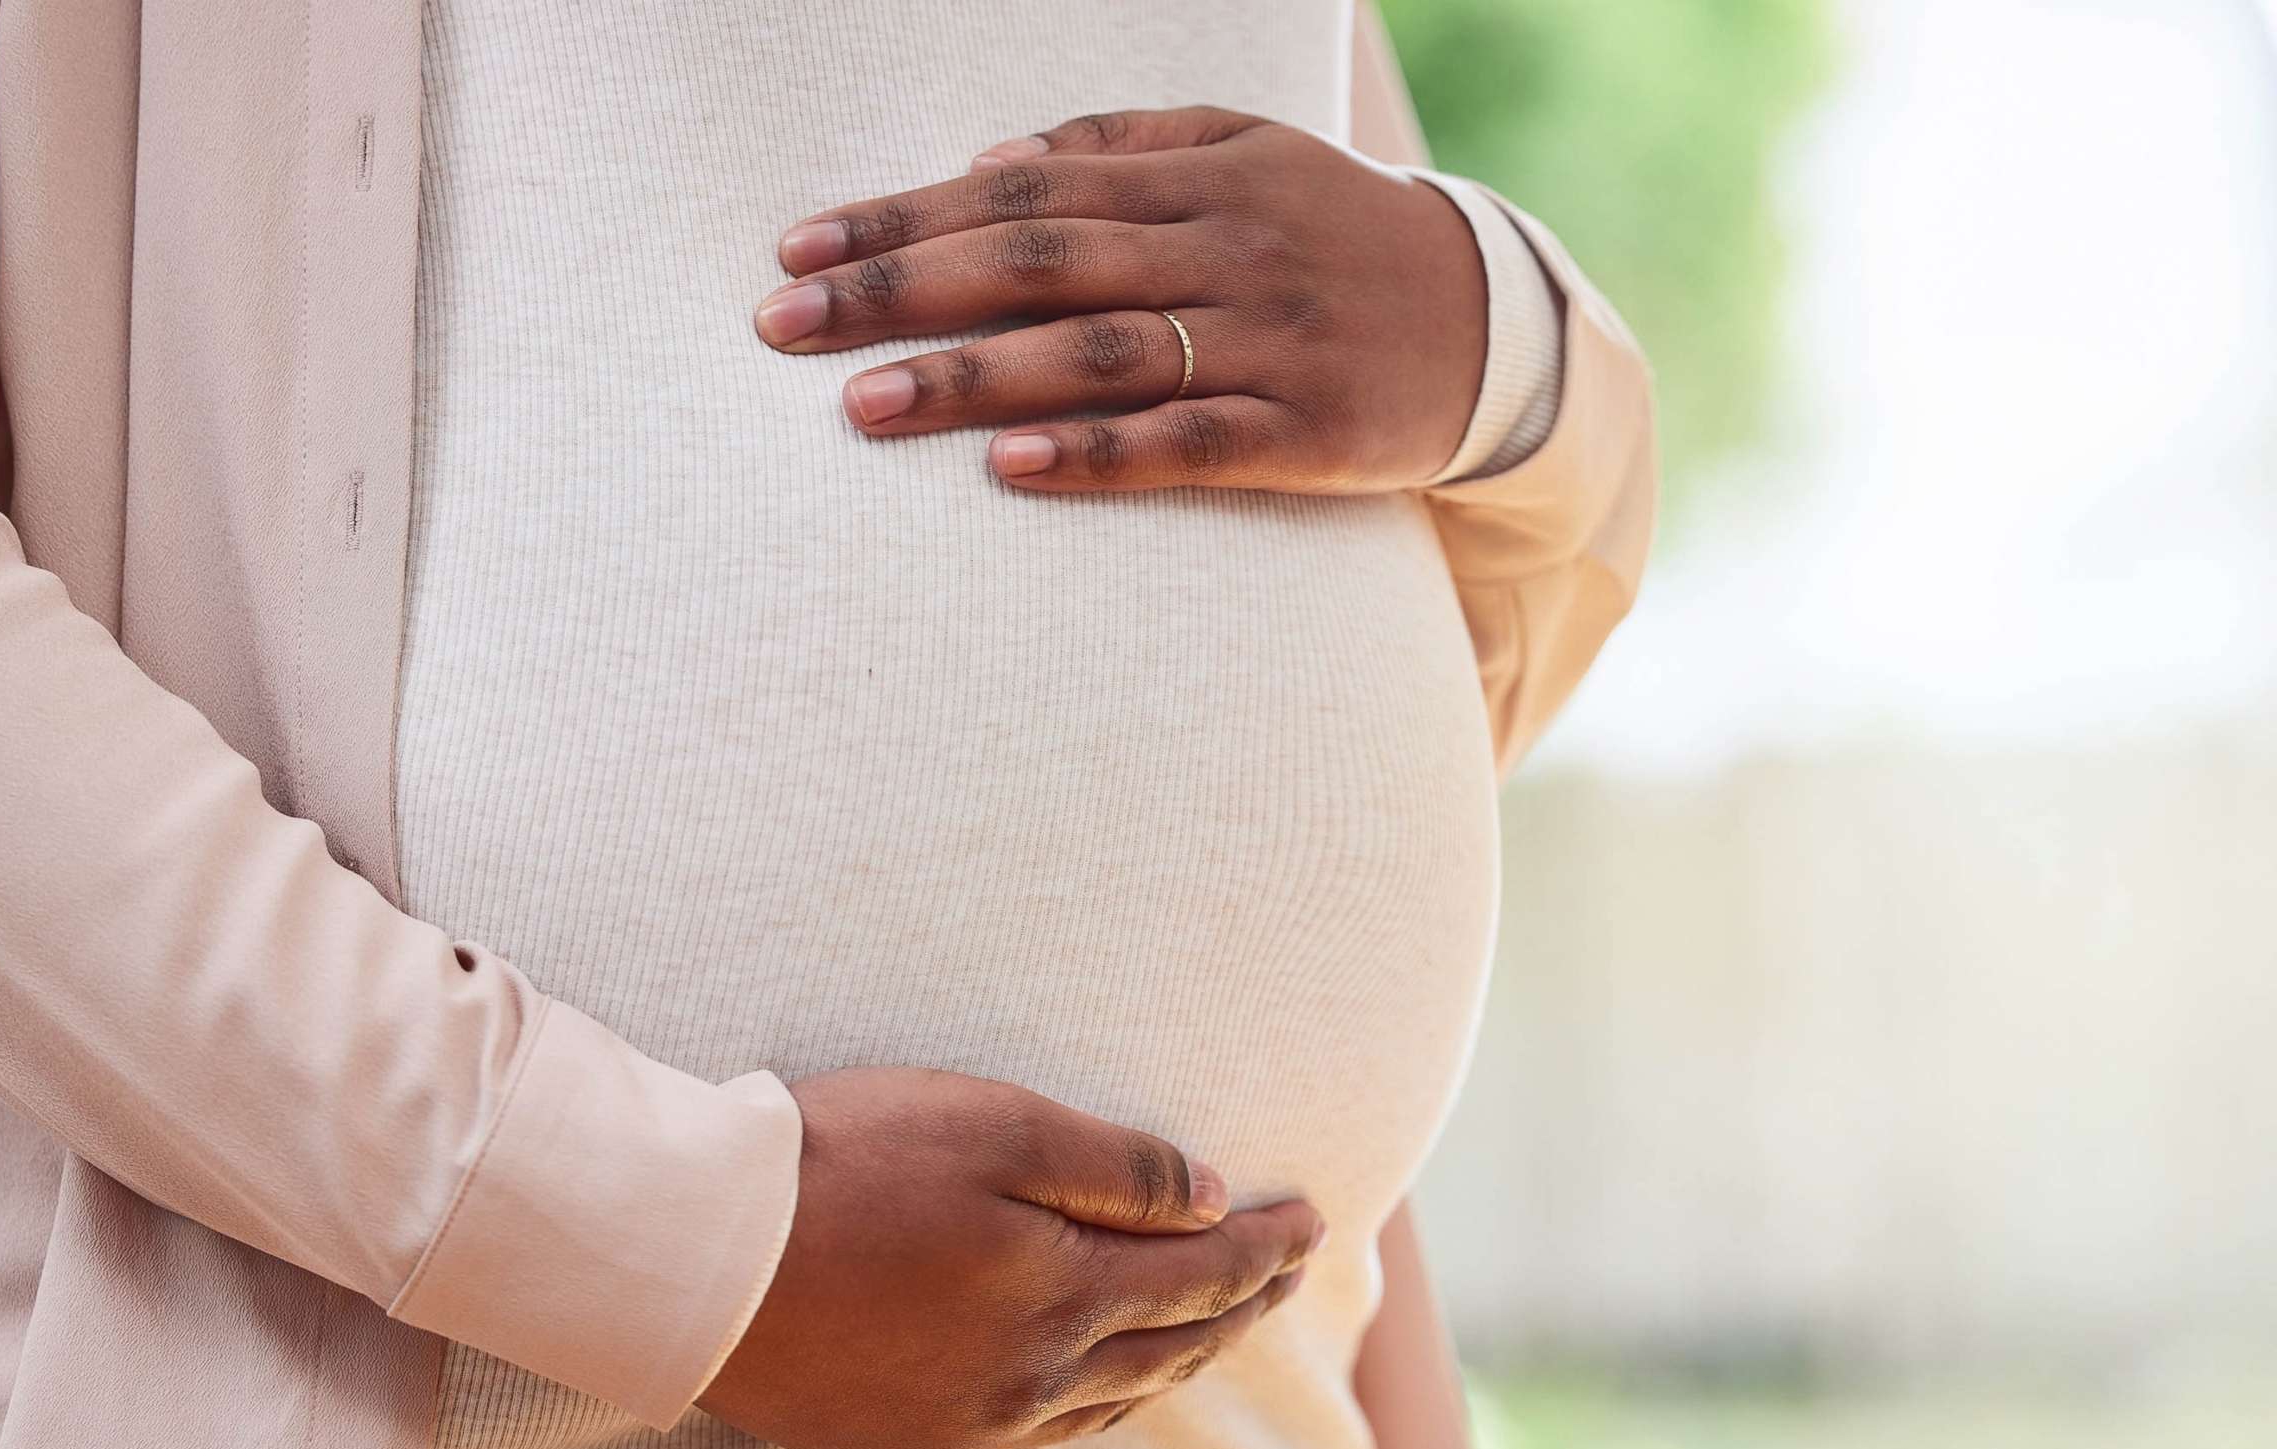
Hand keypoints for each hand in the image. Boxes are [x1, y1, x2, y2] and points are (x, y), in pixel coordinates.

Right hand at [697, 1066, 1324, 1448]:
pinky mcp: (910, 1439)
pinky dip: (1102, 1407)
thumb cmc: (844, 1165)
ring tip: (1219, 1331)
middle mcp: (1035, 1374)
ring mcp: (972, 1419)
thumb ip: (1115, 1167)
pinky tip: (1103, 1393)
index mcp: (1065, 1291)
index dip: (1268, 1245)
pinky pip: (1044, 1436)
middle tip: (1293, 1271)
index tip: (1316, 1218)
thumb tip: (1213, 1199)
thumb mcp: (995, 1126)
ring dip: (1181, 1363)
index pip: (1203, 1274)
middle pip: (1172, 1347)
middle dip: (1244, 1305)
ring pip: (1115, 1403)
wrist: (699, 1255)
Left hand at [754, 106, 1489, 492]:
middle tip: (785, 326)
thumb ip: (1123, 149)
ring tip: (863, 405)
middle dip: (902, 291)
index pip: (1020, 196)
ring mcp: (1265, 342)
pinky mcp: (1305, 433)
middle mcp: (1223, 248)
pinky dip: (1099, 455)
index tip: (797, 250)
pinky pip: (1191, 444)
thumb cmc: (1331, 234)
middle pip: (1039, 265)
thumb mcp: (1245, 153)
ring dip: (975, 378)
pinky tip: (1011, 469)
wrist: (1494, 323)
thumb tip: (989, 168)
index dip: (903, 219)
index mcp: (1197, 176)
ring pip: (1100, 353)